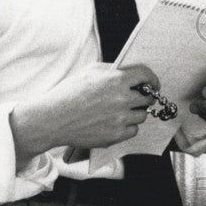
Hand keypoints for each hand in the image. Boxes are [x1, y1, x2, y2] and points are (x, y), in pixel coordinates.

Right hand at [10, 63, 158, 159]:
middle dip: (145, 97)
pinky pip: (134, 130)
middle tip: (138, 98)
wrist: (52, 119)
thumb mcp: (89, 71)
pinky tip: (115, 122)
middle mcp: (121, 99)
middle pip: (148, 97)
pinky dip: (128, 127)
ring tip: (120, 111)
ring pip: (142, 115)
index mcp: (116, 79)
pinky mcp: (116, 135)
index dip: (152, 79)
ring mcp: (120, 118)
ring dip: (135, 112)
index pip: (146, 75)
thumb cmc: (68, 93)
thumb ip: (112, 70)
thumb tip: (129, 71)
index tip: (153, 83)